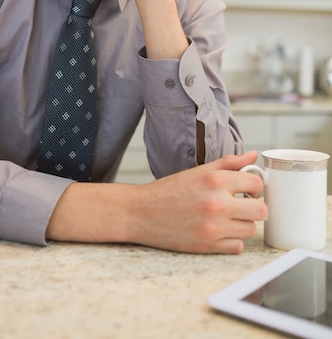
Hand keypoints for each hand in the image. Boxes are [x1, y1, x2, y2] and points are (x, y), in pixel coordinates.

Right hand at [47, 151, 266, 254]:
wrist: (142, 212)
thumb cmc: (169, 190)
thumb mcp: (198, 170)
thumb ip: (229, 163)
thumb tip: (252, 156)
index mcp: (216, 180)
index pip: (257, 184)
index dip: (254, 187)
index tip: (246, 190)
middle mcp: (217, 203)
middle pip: (260, 210)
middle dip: (253, 207)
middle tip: (240, 205)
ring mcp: (213, 227)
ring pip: (250, 230)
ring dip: (242, 224)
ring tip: (226, 218)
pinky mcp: (207, 246)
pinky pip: (237, 247)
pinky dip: (231, 241)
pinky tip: (218, 231)